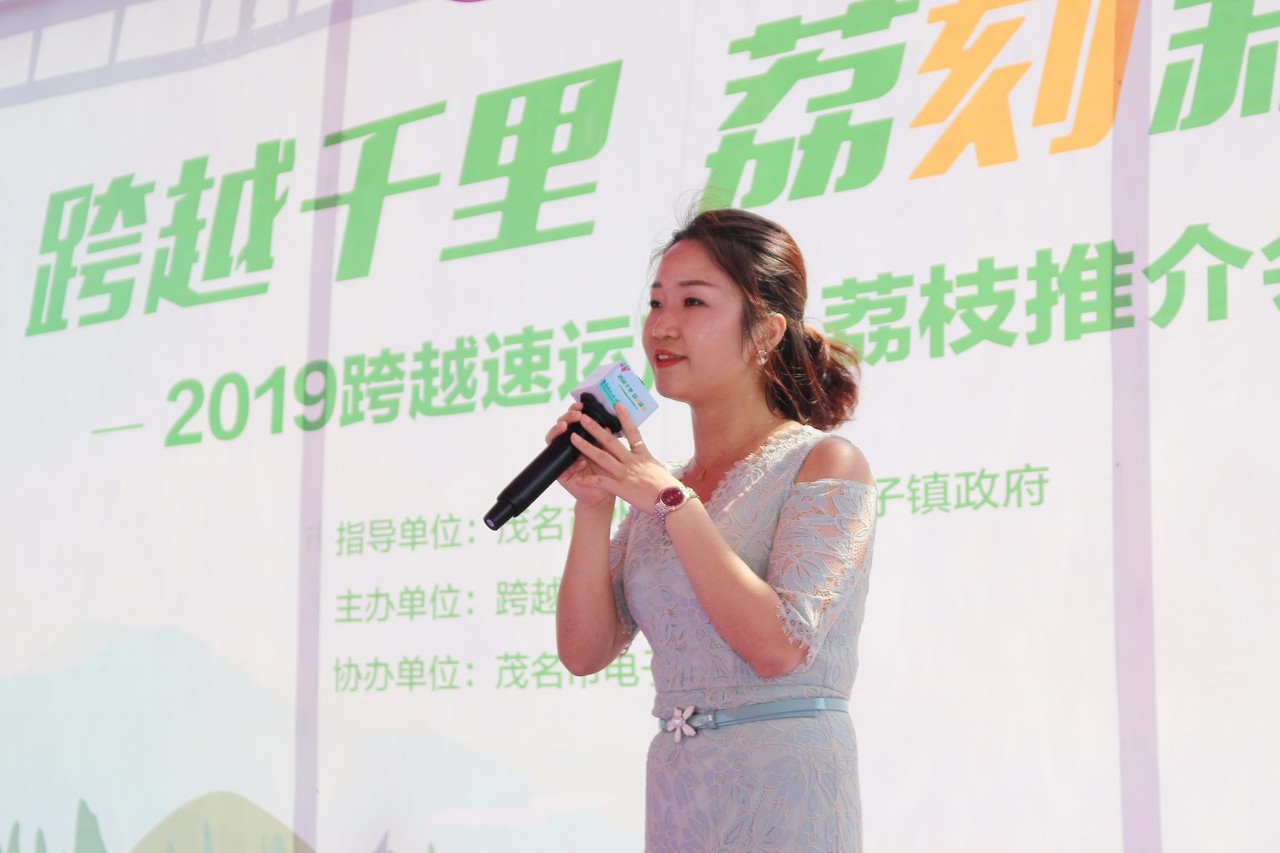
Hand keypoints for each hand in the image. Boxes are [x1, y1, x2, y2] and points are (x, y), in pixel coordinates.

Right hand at [546, 402, 615, 510]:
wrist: (604, 492)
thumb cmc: (607, 469)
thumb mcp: (607, 450)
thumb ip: (604, 437)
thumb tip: (607, 423)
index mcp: (578, 437)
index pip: (571, 419)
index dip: (573, 410)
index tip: (581, 404)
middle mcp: (567, 446)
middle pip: (559, 426)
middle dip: (566, 418)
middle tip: (575, 415)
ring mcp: (561, 458)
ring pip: (552, 442)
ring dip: (557, 433)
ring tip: (565, 428)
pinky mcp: (560, 474)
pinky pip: (560, 467)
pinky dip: (572, 464)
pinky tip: (581, 462)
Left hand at [566, 403, 680, 512]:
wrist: (674, 502)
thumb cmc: (670, 489)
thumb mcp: (658, 470)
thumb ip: (648, 463)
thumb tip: (646, 460)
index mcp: (643, 456)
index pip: (633, 432)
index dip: (625, 417)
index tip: (617, 404)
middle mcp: (633, 461)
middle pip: (611, 441)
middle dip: (595, 428)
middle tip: (583, 417)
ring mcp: (626, 474)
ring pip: (602, 457)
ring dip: (586, 447)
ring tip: (573, 438)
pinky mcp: (622, 488)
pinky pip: (601, 482)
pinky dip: (589, 480)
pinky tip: (577, 479)